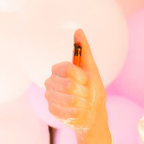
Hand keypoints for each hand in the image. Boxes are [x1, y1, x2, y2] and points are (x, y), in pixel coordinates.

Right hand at [42, 29, 109, 143]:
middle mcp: (50, 82)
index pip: (68, 69)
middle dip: (84, 92)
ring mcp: (50, 97)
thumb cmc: (93, 90)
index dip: (81, 77)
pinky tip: (79, 112)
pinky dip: (80, 113)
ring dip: (84, 103)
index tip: (86, 81)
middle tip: (86, 94)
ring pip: (71, 100)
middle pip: (69, 86)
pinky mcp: (52, 111)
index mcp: (58, 69)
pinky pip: (70, 112)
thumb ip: (84, 50)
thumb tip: (78, 30)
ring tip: (84, 103)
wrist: (93, 113)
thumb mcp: (91, 69)